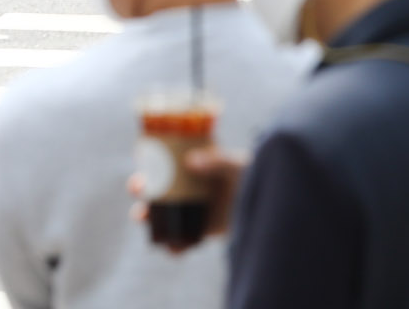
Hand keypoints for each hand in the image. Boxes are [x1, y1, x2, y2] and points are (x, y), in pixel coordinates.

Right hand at [130, 146, 245, 252]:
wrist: (270, 199)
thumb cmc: (251, 174)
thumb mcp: (234, 164)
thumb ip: (215, 161)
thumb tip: (191, 161)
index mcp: (192, 166)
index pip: (162, 164)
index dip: (145, 168)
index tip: (138, 172)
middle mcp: (188, 187)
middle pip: (157, 191)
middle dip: (142, 193)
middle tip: (138, 197)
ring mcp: (194, 209)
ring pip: (165, 216)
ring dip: (152, 221)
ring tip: (145, 220)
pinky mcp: (204, 229)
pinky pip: (184, 241)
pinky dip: (176, 247)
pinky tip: (173, 248)